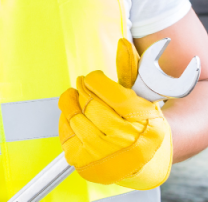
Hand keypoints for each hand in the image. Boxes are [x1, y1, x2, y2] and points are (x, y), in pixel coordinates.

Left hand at [57, 39, 172, 189]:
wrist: (142, 164)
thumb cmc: (140, 125)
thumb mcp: (143, 97)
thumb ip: (131, 69)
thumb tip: (122, 42)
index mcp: (143, 121)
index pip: (109, 91)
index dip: (95, 80)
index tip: (93, 78)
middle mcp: (125, 141)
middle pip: (90, 103)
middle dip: (83, 89)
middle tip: (83, 85)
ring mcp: (103, 155)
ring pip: (74, 117)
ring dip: (71, 102)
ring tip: (75, 97)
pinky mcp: (84, 163)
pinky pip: (65, 132)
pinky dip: (66, 120)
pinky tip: (74, 116)